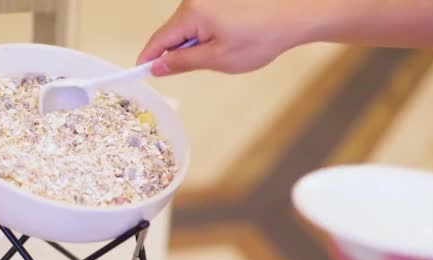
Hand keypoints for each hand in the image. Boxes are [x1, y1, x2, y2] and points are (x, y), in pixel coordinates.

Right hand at [137, 0, 316, 75]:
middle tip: (201, 66)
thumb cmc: (262, 36)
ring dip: (196, 45)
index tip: (139, 73)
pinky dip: (207, 35)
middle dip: (179, 53)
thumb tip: (158, 66)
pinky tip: (229, 40)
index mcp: (192, 13)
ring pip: (187, 28)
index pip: (159, 39)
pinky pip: (201, 20)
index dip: (148, 59)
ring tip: (225, 51)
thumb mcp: (218, 59)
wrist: (294, 16)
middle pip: (172, 33)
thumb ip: (182, 63)